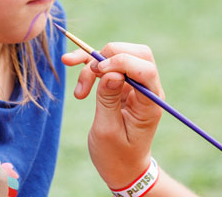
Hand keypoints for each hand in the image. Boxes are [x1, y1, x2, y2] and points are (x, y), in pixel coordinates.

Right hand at [62, 42, 163, 188]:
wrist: (122, 167)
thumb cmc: (116, 155)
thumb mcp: (107, 131)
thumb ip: (108, 100)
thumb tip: (111, 72)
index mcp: (150, 103)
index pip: (145, 68)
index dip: (122, 62)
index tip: (98, 72)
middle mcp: (147, 89)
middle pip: (135, 53)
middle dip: (108, 56)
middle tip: (89, 75)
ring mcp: (135, 85)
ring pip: (118, 55)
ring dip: (93, 64)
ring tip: (79, 91)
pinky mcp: (122, 84)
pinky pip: (107, 64)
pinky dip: (89, 64)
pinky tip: (71, 62)